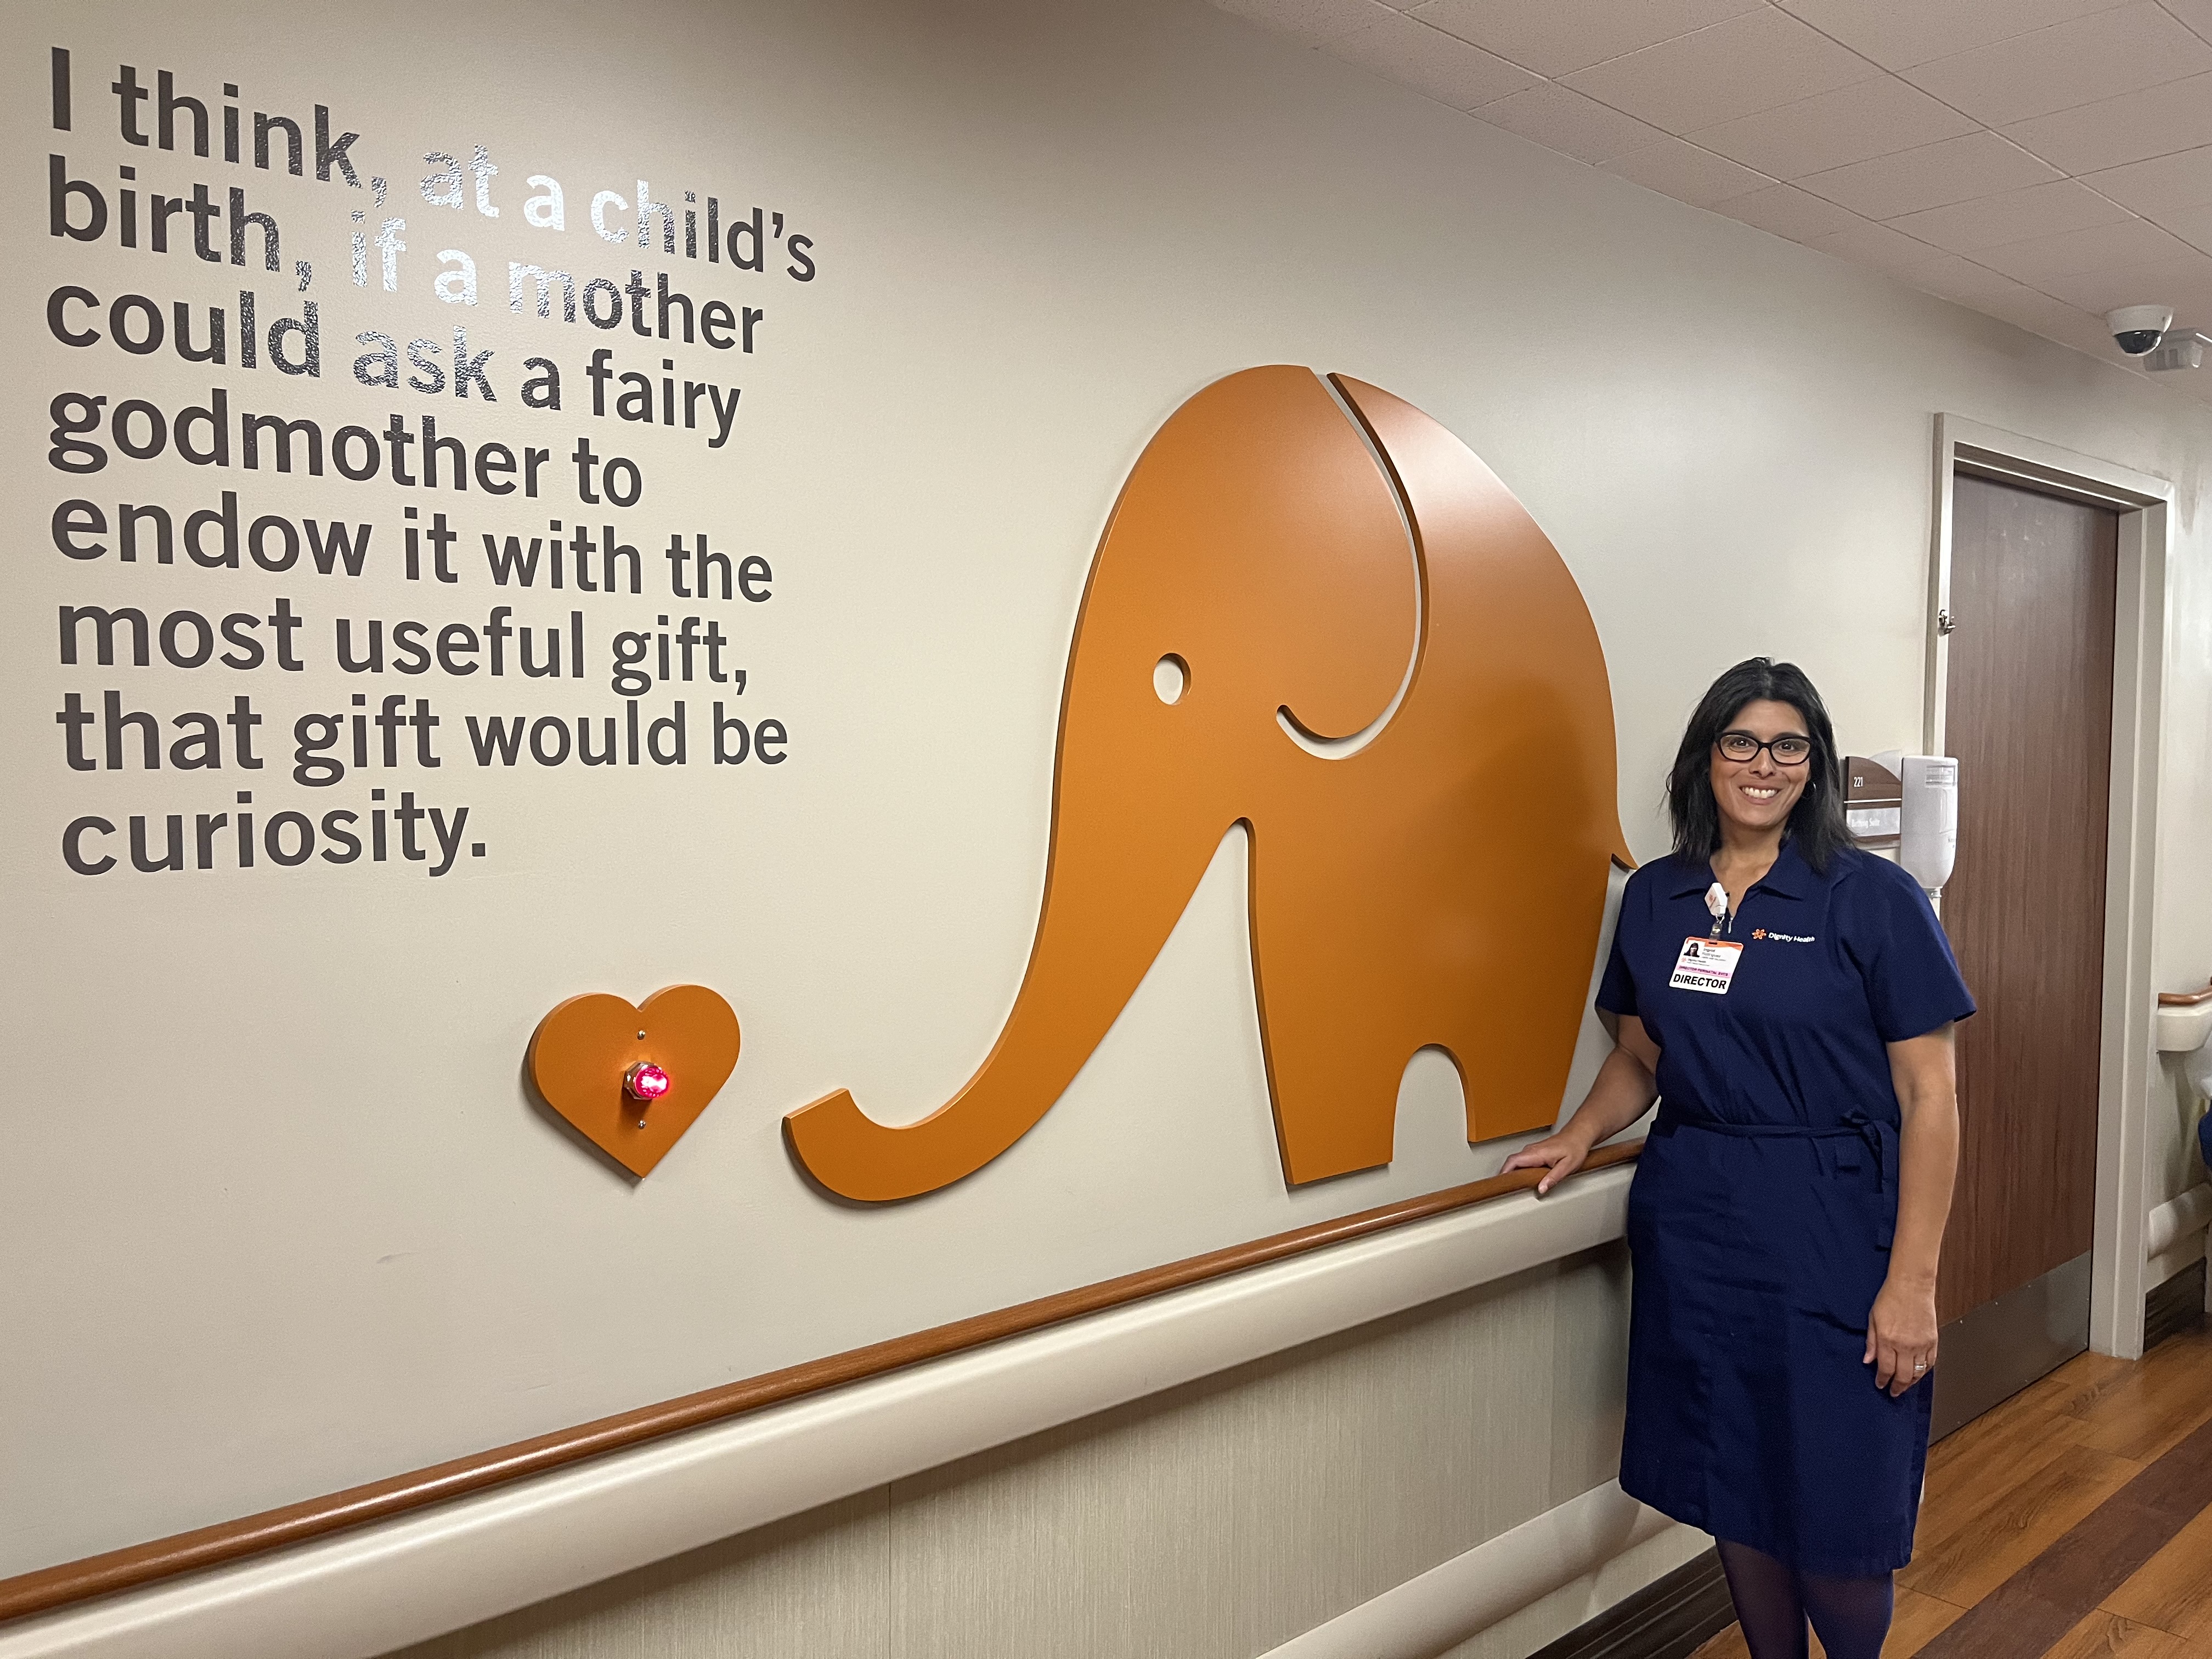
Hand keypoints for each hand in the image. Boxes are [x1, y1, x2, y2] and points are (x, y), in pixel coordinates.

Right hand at [1500, 1132, 1592, 1195]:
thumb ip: (1553, 1178)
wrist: (1578, 1135)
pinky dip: (1518, 1168)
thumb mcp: (1567, 1166)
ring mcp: (1532, 1150)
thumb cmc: (1574, 1148)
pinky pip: (1522, 1160)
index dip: (1504, 1172)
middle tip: (1507, 1187)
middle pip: (1512, 1162)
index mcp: (1537, 1153)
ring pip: (1516, 1161)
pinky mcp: (1535, 1152)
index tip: (1501, 1182)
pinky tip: (1523, 1177)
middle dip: (1506, 1174)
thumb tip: (1541, 1188)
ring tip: (1514, 1185)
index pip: (1513, 1161)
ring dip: (1512, 1172)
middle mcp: (1532, 1150)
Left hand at [1865, 1276, 1937, 1395]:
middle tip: (1893, 1392)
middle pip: (1903, 1376)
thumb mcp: (1873, 1318)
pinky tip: (1918, 1374)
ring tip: (1905, 1386)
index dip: (1882, 1380)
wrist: (1912, 1286)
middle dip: (1897, 1387)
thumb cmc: (1890, 1298)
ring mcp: (1921, 1344)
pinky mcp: (1933, 1341)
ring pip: (1918, 1373)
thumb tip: (1867, 1360)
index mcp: (1888, 1340)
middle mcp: (1905, 1345)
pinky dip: (1924, 1372)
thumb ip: (1871, 1342)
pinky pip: (1930, 1363)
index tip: (1880, 1385)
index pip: (1885, 1368)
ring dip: (1911, 1382)